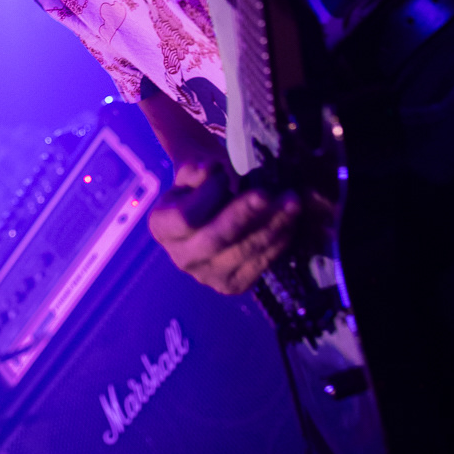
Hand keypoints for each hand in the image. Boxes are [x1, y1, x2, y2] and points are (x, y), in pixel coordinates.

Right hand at [149, 160, 300, 293]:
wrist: (211, 210)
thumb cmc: (201, 184)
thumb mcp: (193, 170)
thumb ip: (196, 169)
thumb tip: (209, 170)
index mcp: (163, 228)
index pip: (184, 218)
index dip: (205, 197)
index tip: (222, 174)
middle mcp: (181, 258)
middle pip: (215, 240)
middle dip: (243, 216)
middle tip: (266, 194)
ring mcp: (208, 277)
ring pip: (243, 253)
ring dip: (270, 227)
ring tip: (290, 203)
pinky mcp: (234, 285)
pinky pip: (260, 264)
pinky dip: (278, 242)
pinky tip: (290, 221)